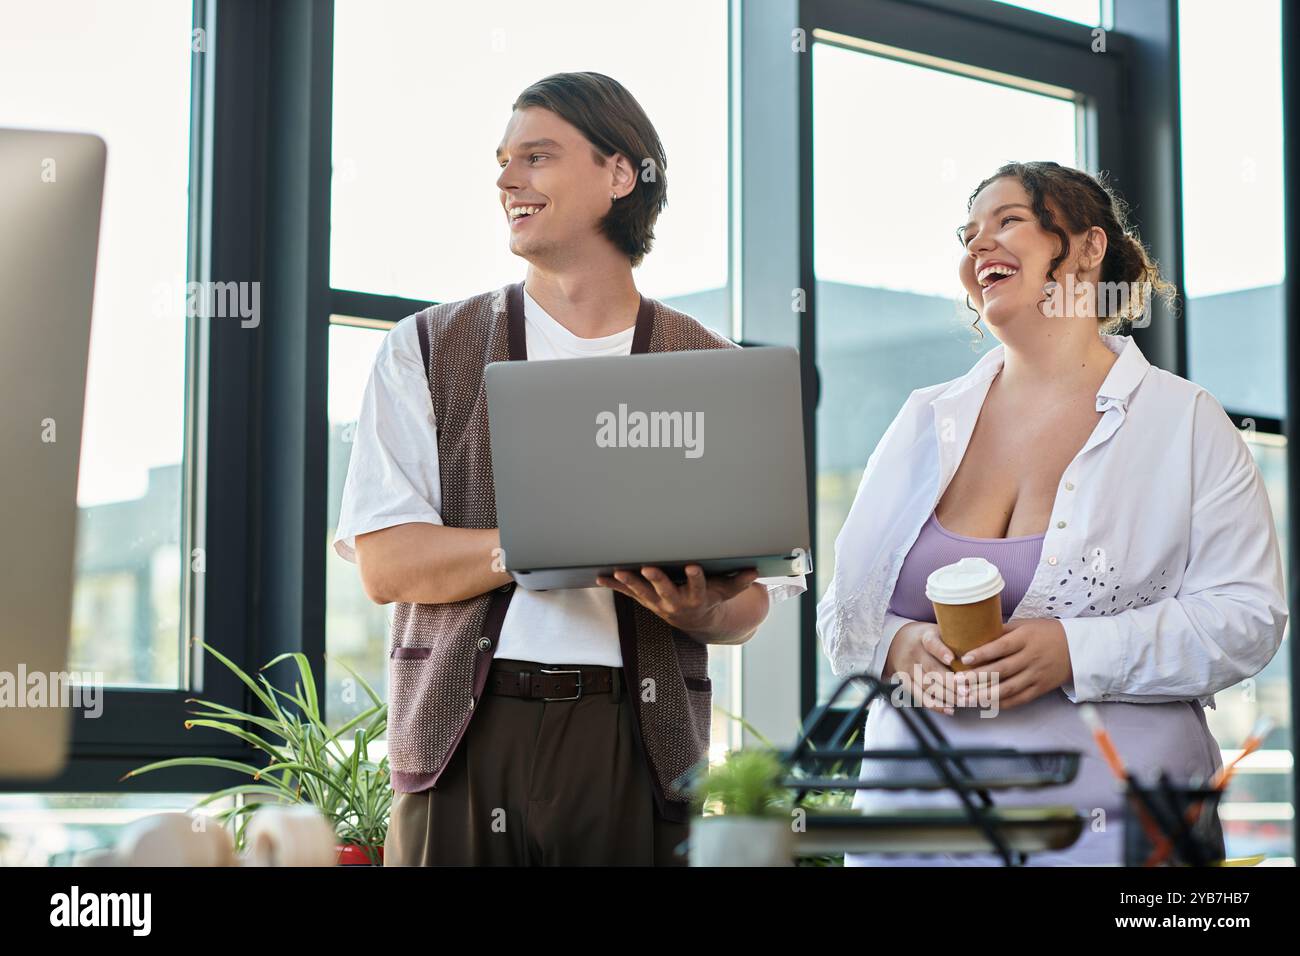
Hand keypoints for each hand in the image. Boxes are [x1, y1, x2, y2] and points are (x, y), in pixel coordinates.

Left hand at [595, 565, 758, 632]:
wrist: (695, 620)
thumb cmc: (711, 598)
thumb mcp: (726, 592)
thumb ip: (738, 581)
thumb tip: (755, 571)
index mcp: (696, 597)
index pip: (698, 586)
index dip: (695, 577)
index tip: (692, 566)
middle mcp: (675, 602)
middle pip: (665, 590)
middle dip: (656, 579)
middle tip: (648, 567)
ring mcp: (658, 603)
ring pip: (643, 592)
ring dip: (630, 582)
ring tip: (619, 572)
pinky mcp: (646, 600)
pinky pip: (628, 594)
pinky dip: (614, 586)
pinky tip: (600, 578)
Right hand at [881, 621, 962, 715]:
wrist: (898, 641)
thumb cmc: (930, 638)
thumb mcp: (939, 631)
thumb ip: (956, 640)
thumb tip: (985, 650)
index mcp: (925, 637)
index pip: (932, 644)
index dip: (941, 651)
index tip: (951, 659)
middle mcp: (914, 653)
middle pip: (931, 669)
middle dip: (951, 682)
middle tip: (968, 692)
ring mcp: (908, 668)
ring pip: (927, 686)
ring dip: (947, 696)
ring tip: (965, 702)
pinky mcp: (905, 682)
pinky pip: (920, 697)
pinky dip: (935, 705)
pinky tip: (951, 709)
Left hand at [954, 618, 1072, 710]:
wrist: (1077, 648)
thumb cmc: (1046, 633)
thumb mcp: (1026, 625)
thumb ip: (1003, 632)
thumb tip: (975, 635)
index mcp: (1025, 639)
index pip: (1000, 647)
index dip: (982, 654)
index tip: (964, 659)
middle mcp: (1031, 658)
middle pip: (1001, 670)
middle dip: (977, 678)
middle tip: (957, 682)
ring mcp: (1036, 675)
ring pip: (1008, 688)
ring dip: (985, 695)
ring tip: (967, 697)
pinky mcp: (1041, 688)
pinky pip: (1019, 699)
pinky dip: (1002, 703)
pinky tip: (986, 703)